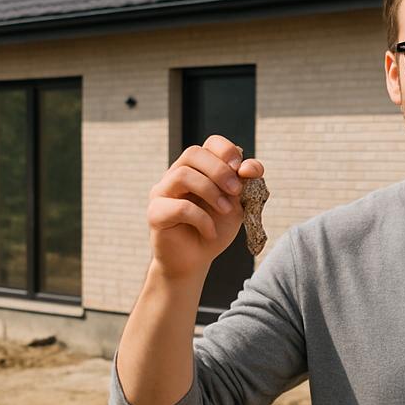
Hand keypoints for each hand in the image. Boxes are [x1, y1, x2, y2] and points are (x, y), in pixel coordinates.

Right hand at [147, 134, 264, 279]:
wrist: (195, 260)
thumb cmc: (215, 228)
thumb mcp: (238, 205)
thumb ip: (246, 184)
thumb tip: (250, 166)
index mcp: (198, 168)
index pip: (210, 143)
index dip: (228, 151)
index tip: (242, 170)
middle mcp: (176, 174)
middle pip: (193, 153)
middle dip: (220, 170)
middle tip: (236, 191)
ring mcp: (162, 192)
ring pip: (183, 175)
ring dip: (211, 192)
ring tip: (226, 211)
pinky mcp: (155, 214)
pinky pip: (179, 207)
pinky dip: (201, 219)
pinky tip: (210, 232)